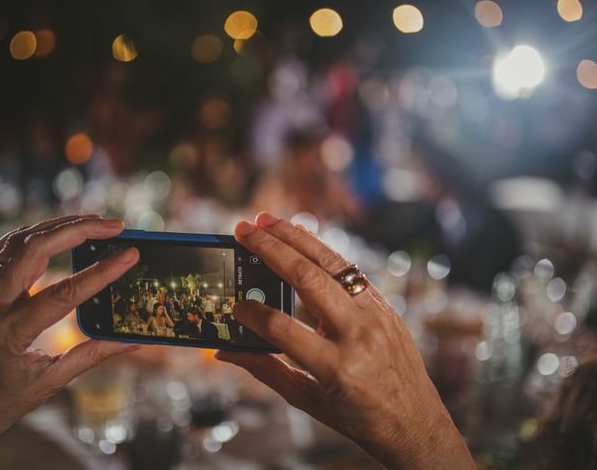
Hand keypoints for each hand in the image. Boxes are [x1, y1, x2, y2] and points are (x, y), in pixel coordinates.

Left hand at [0, 215, 140, 466]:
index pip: (65, 293)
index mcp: (11, 332)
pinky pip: (5, 249)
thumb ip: (91, 356)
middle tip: (115, 226)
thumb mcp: (48, 384)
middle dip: (79, 230)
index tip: (131, 255)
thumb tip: (132, 340)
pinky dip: (34, 234)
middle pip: (36, 250)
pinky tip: (57, 231)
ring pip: (20, 241)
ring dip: (59, 226)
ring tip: (95, 221)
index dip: (102, 272)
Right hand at [216, 213, 474, 469]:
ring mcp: (376, 314)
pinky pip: (349, 270)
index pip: (282, 329)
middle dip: (270, 249)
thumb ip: (265, 371)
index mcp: (337, 367)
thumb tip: (226, 352)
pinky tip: (300, 239)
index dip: (252, 314)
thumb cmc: (359, 418)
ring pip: (331, 263)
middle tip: (244, 229)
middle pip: (307, 279)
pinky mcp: (385, 305)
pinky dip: (321, 251)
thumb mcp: (308, 401)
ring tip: (267, 221)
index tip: (234, 305)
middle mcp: (359, 334)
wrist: (416, 423)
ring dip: (296, 237)